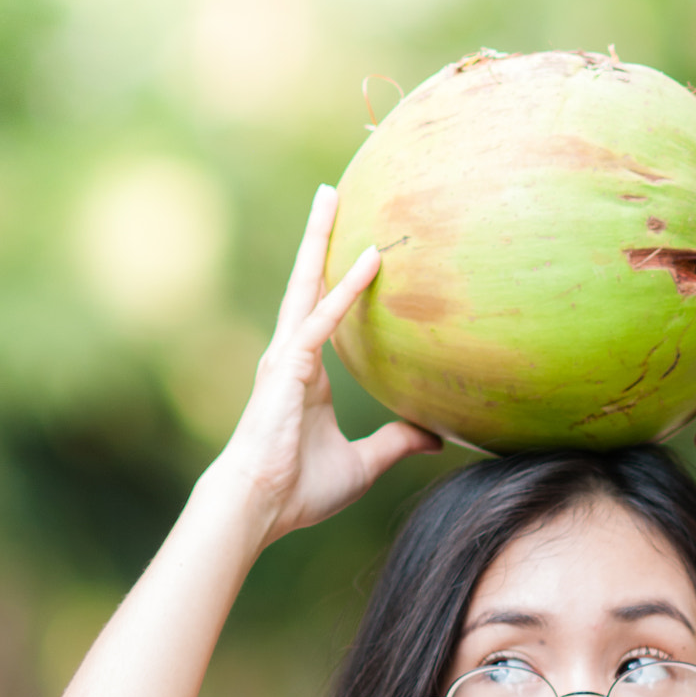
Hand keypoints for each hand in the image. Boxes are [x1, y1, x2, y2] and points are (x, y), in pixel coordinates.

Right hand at [214, 184, 440, 544]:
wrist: (260, 505)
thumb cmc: (300, 488)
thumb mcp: (364, 464)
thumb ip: (396, 443)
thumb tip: (435, 437)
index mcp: (307, 373)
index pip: (325, 312)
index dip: (339, 279)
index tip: (355, 246)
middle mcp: (293, 354)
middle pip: (308, 282)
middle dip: (319, 237)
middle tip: (331, 192)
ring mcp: (288, 356)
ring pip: (307, 285)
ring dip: (320, 239)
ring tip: (329, 195)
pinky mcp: (290, 367)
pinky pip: (322, 318)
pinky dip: (345, 289)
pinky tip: (368, 260)